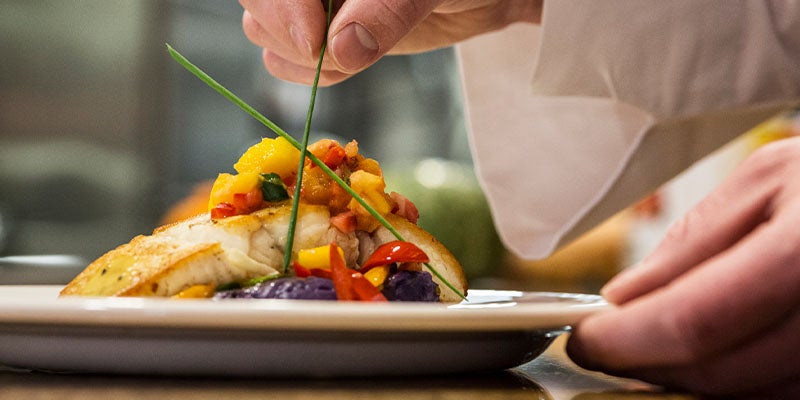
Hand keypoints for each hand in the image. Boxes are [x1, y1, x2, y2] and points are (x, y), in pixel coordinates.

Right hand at [239, 0, 541, 84]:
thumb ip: (386, 13)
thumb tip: (341, 50)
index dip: (283, 9)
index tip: (316, 42)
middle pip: (255, 3)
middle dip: (290, 34)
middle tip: (338, 53)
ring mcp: (309, 3)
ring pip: (263, 32)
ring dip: (302, 58)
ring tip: (357, 52)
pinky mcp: (320, 34)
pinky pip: (285, 61)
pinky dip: (312, 74)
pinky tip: (351, 62)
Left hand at [567, 136, 799, 397]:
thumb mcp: (770, 179)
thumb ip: (694, 243)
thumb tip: (623, 302)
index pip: (692, 322)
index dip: (624, 340)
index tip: (584, 338)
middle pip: (719, 373)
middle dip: (647, 365)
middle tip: (607, 345)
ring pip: (752, 396)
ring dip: (687, 379)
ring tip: (651, 345)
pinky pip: (786, 392)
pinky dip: (736, 382)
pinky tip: (708, 352)